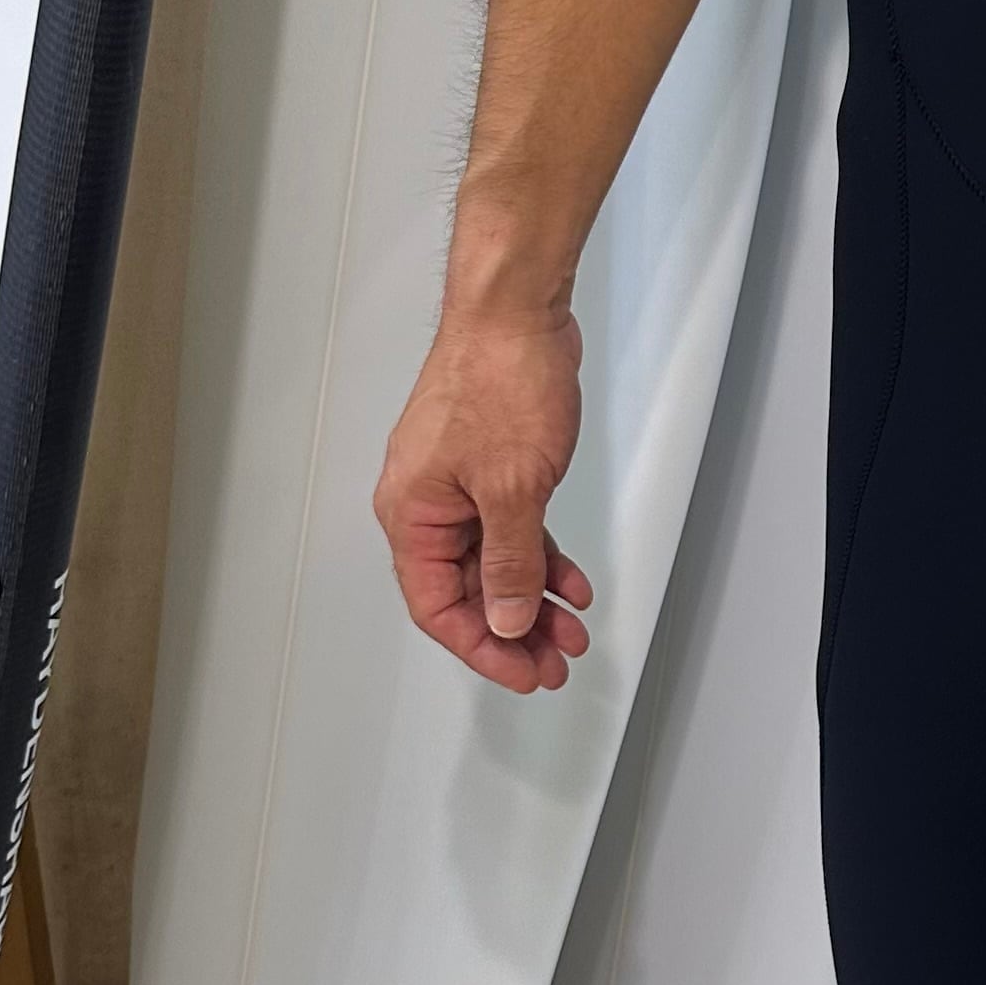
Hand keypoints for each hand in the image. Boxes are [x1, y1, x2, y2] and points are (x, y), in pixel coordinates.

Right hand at [373, 300, 593, 693]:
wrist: (517, 312)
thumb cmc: (500, 380)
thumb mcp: (513, 489)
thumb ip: (511, 563)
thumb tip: (505, 619)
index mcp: (412, 514)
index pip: (438, 606)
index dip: (481, 646)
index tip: (523, 671)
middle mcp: (426, 504)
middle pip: (468, 590)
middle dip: (514, 630)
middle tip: (556, 661)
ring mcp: (457, 485)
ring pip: (494, 563)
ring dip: (534, 599)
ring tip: (573, 630)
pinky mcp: (488, 466)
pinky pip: (511, 530)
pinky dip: (541, 557)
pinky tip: (571, 584)